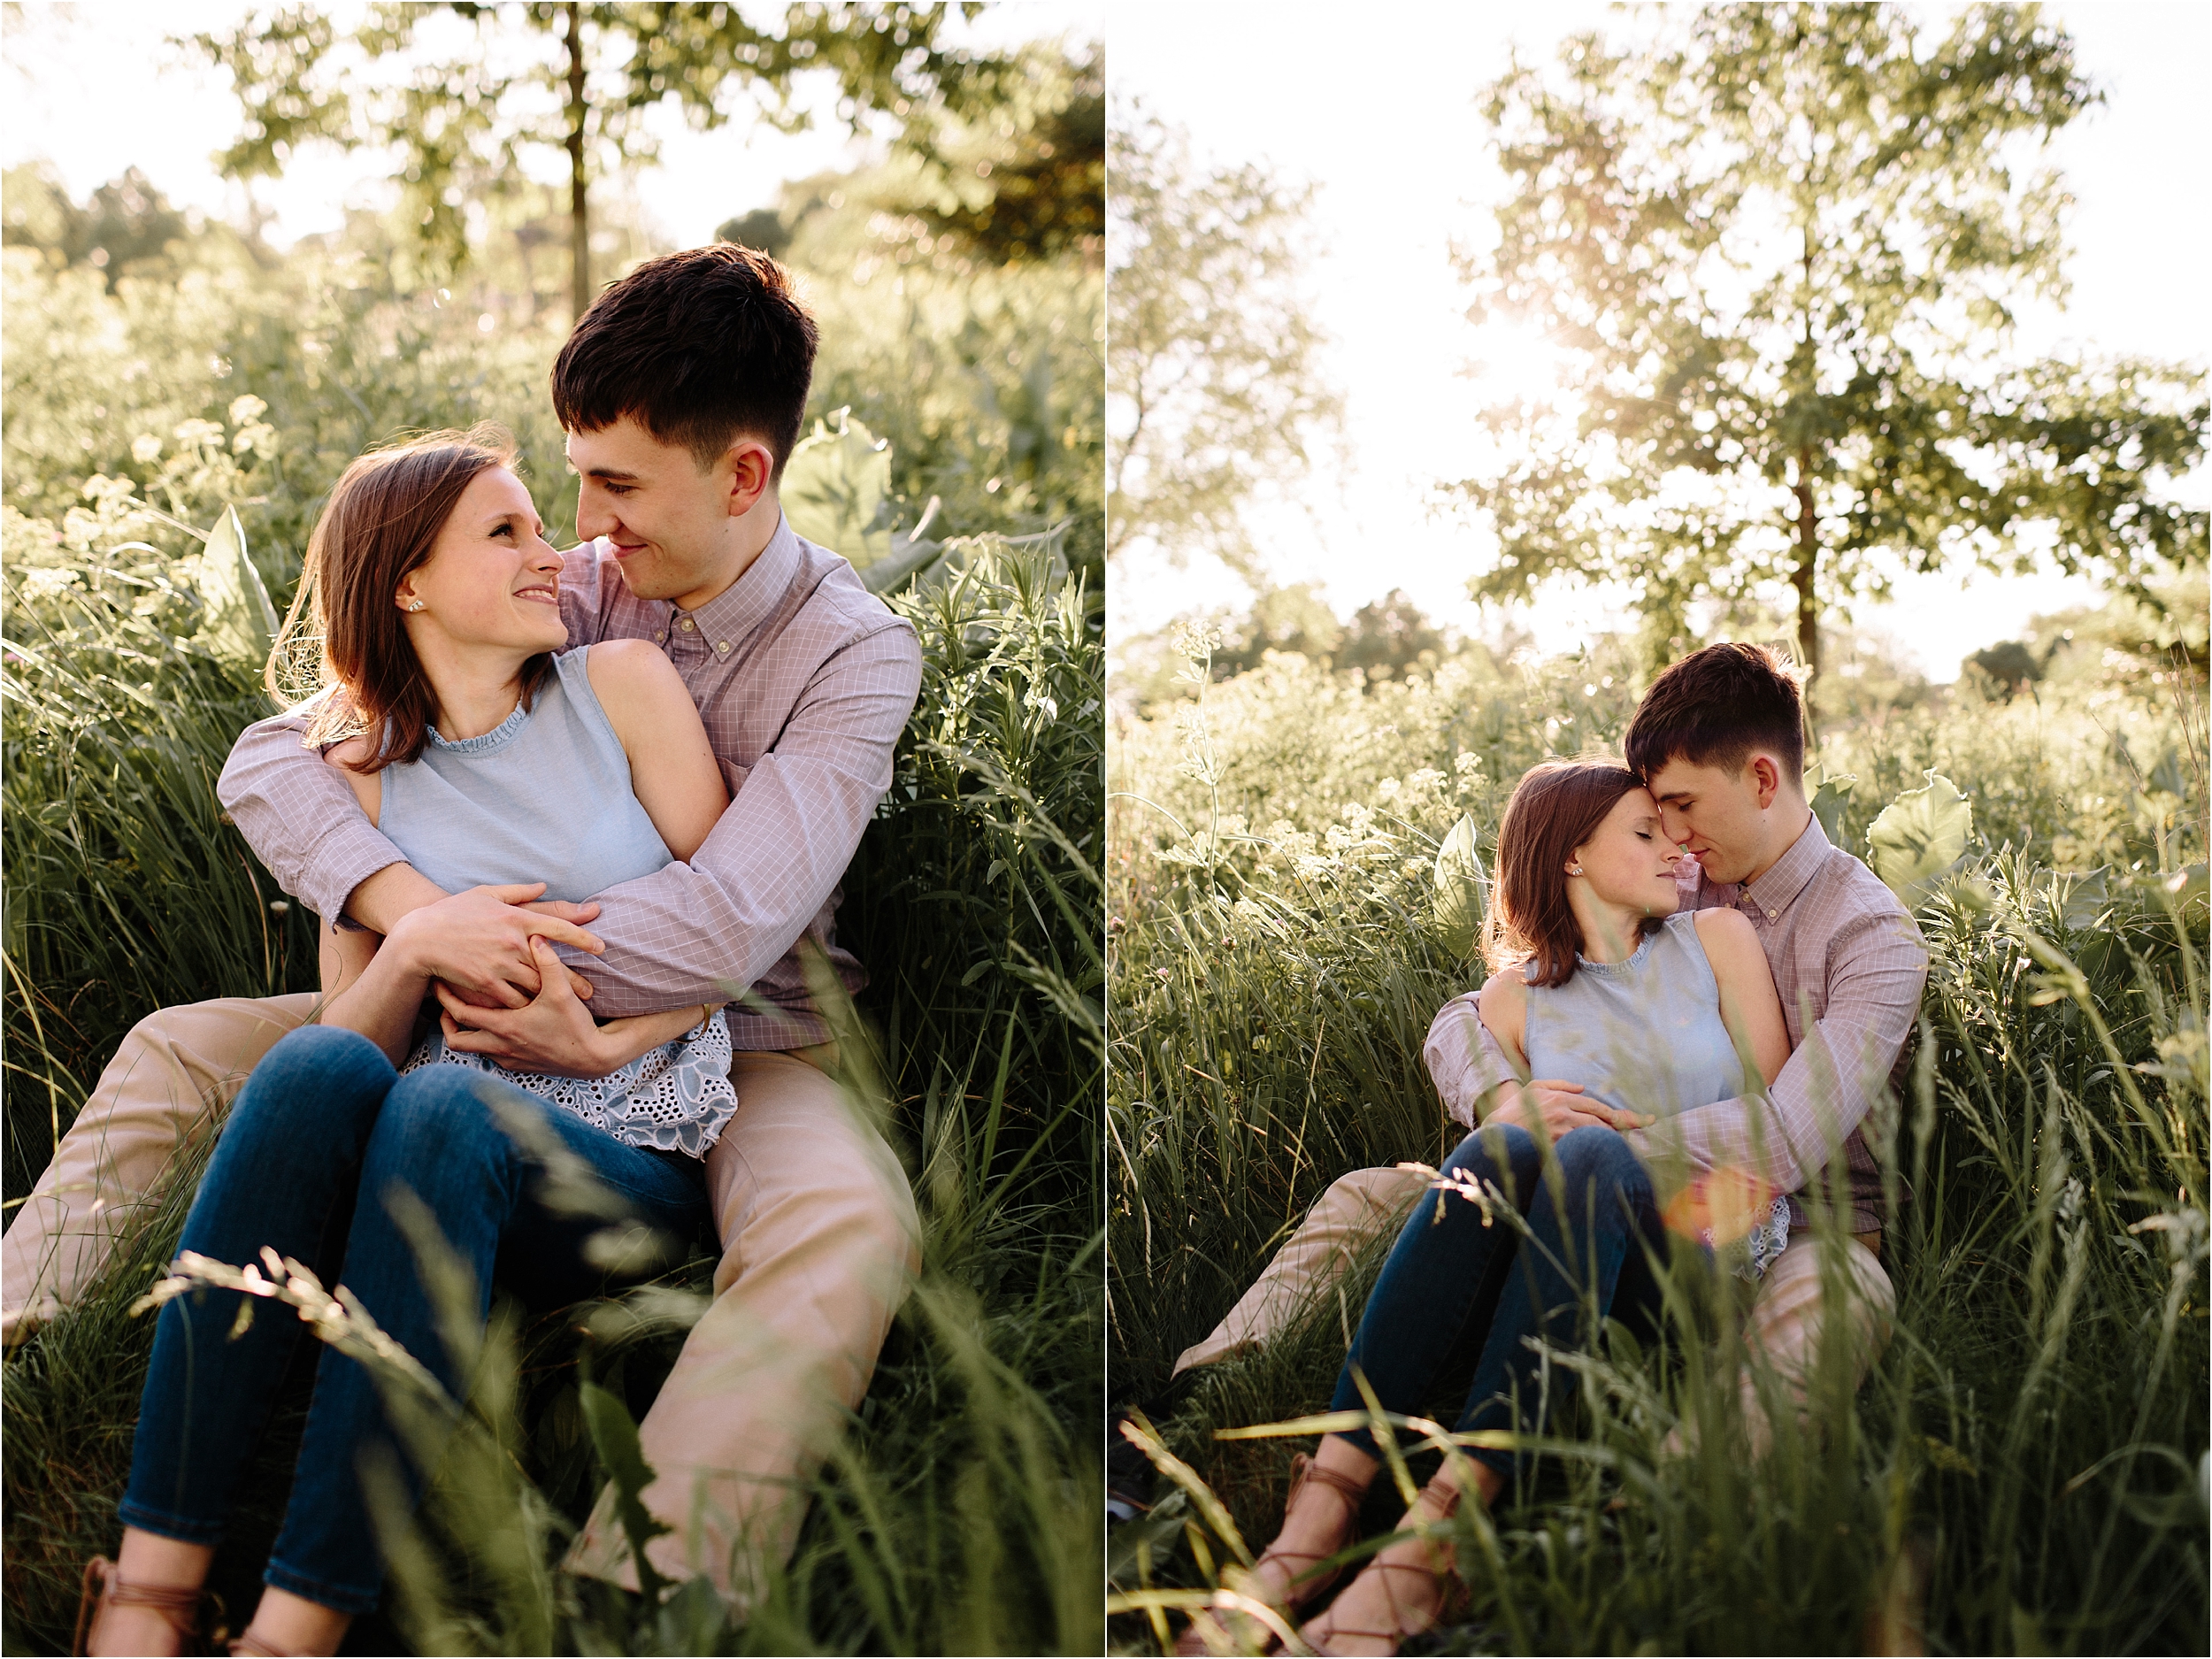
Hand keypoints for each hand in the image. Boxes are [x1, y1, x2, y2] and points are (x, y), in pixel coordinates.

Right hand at [392, 884, 602, 1008]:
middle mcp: (512, 942)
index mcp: (515, 918)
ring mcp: (499, 965)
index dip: (583, 938)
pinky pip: (513, 1000)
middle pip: (552, 965)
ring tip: (569, 1006)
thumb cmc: (453, 913)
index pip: (558, 927)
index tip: (601, 947)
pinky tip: (536, 1014)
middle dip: (574, 980)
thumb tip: (544, 886)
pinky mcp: (485, 984)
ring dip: (551, 997)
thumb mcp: (485, 894)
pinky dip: (525, 1007)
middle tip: (591, 992)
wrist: (419, 939)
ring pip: (535, 986)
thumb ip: (518, 892)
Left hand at [436, 937, 612, 1076]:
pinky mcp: (519, 1066)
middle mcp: (500, 1046)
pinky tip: (495, 1029)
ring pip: (473, 1049)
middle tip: (445, 1005)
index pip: (461, 1013)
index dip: (446, 998)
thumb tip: (537, 936)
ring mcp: (508, 1059)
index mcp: (504, 1026)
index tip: (439, 983)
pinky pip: (491, 1056)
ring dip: (467, 1034)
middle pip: (457, 1039)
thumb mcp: (562, 991)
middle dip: (446, 1022)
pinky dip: (486, 1042)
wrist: (592, 1058)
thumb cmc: (575, 1026)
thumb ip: (548, 963)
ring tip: (467, 1016)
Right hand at [1484, 1078, 1651, 1137]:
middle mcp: (1562, 1112)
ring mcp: (1559, 1131)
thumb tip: (1581, 1087)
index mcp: (1559, 1098)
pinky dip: (1595, 1153)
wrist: (1492, 1136)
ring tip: (1626, 1149)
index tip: (1646, 1120)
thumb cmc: (1512, 1113)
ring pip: (1595, 1136)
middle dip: (1625, 1127)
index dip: (1623, 1115)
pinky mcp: (1555, 1147)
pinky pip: (1582, 1150)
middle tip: (1646, 1130)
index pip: (1598, 1107)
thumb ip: (1557, 1085)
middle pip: (1602, 1121)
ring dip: (1611, 1142)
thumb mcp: (1531, 1089)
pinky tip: (1606, 1158)